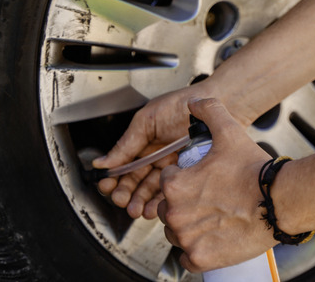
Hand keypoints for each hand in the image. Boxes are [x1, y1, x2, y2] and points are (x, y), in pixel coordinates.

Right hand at [93, 85, 209, 218]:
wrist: (213, 103)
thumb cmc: (180, 105)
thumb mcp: (147, 121)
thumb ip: (125, 144)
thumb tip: (102, 163)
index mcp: (144, 146)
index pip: (125, 167)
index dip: (114, 178)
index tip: (106, 186)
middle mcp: (157, 159)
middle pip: (137, 183)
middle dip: (126, 194)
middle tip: (121, 201)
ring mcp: (173, 168)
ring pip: (152, 191)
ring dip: (141, 202)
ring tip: (135, 210)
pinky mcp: (189, 175)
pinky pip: (173, 191)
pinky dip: (161, 202)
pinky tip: (152, 208)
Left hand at [158, 98, 276, 272]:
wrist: (280, 201)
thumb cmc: (254, 171)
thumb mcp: (230, 132)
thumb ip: (209, 111)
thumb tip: (195, 102)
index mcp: (176, 185)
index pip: (168, 183)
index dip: (184, 180)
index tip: (201, 182)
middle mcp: (176, 213)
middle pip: (168, 209)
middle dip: (184, 205)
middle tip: (209, 201)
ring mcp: (187, 239)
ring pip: (176, 233)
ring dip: (189, 228)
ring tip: (213, 219)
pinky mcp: (200, 258)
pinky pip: (186, 257)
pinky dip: (196, 251)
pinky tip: (212, 239)